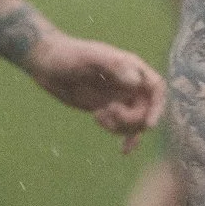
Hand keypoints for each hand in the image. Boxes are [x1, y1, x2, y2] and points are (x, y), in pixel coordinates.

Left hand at [25, 33, 166, 149]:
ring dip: (120, 127)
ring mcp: (118, 97)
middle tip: (108, 112)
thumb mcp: (90, 57)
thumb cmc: (68, 54)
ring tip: (98, 116)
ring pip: (134, 121)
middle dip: (130, 118)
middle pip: (146, 109)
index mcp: (130, 67)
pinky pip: (123, 127)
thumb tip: (136, 81)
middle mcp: (128, 83)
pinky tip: (124, 151)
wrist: (47, 63)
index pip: (156, 87)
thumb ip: (114, 66)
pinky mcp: (106, 109)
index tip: (147, 124)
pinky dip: (126, 138)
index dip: (157, 106)